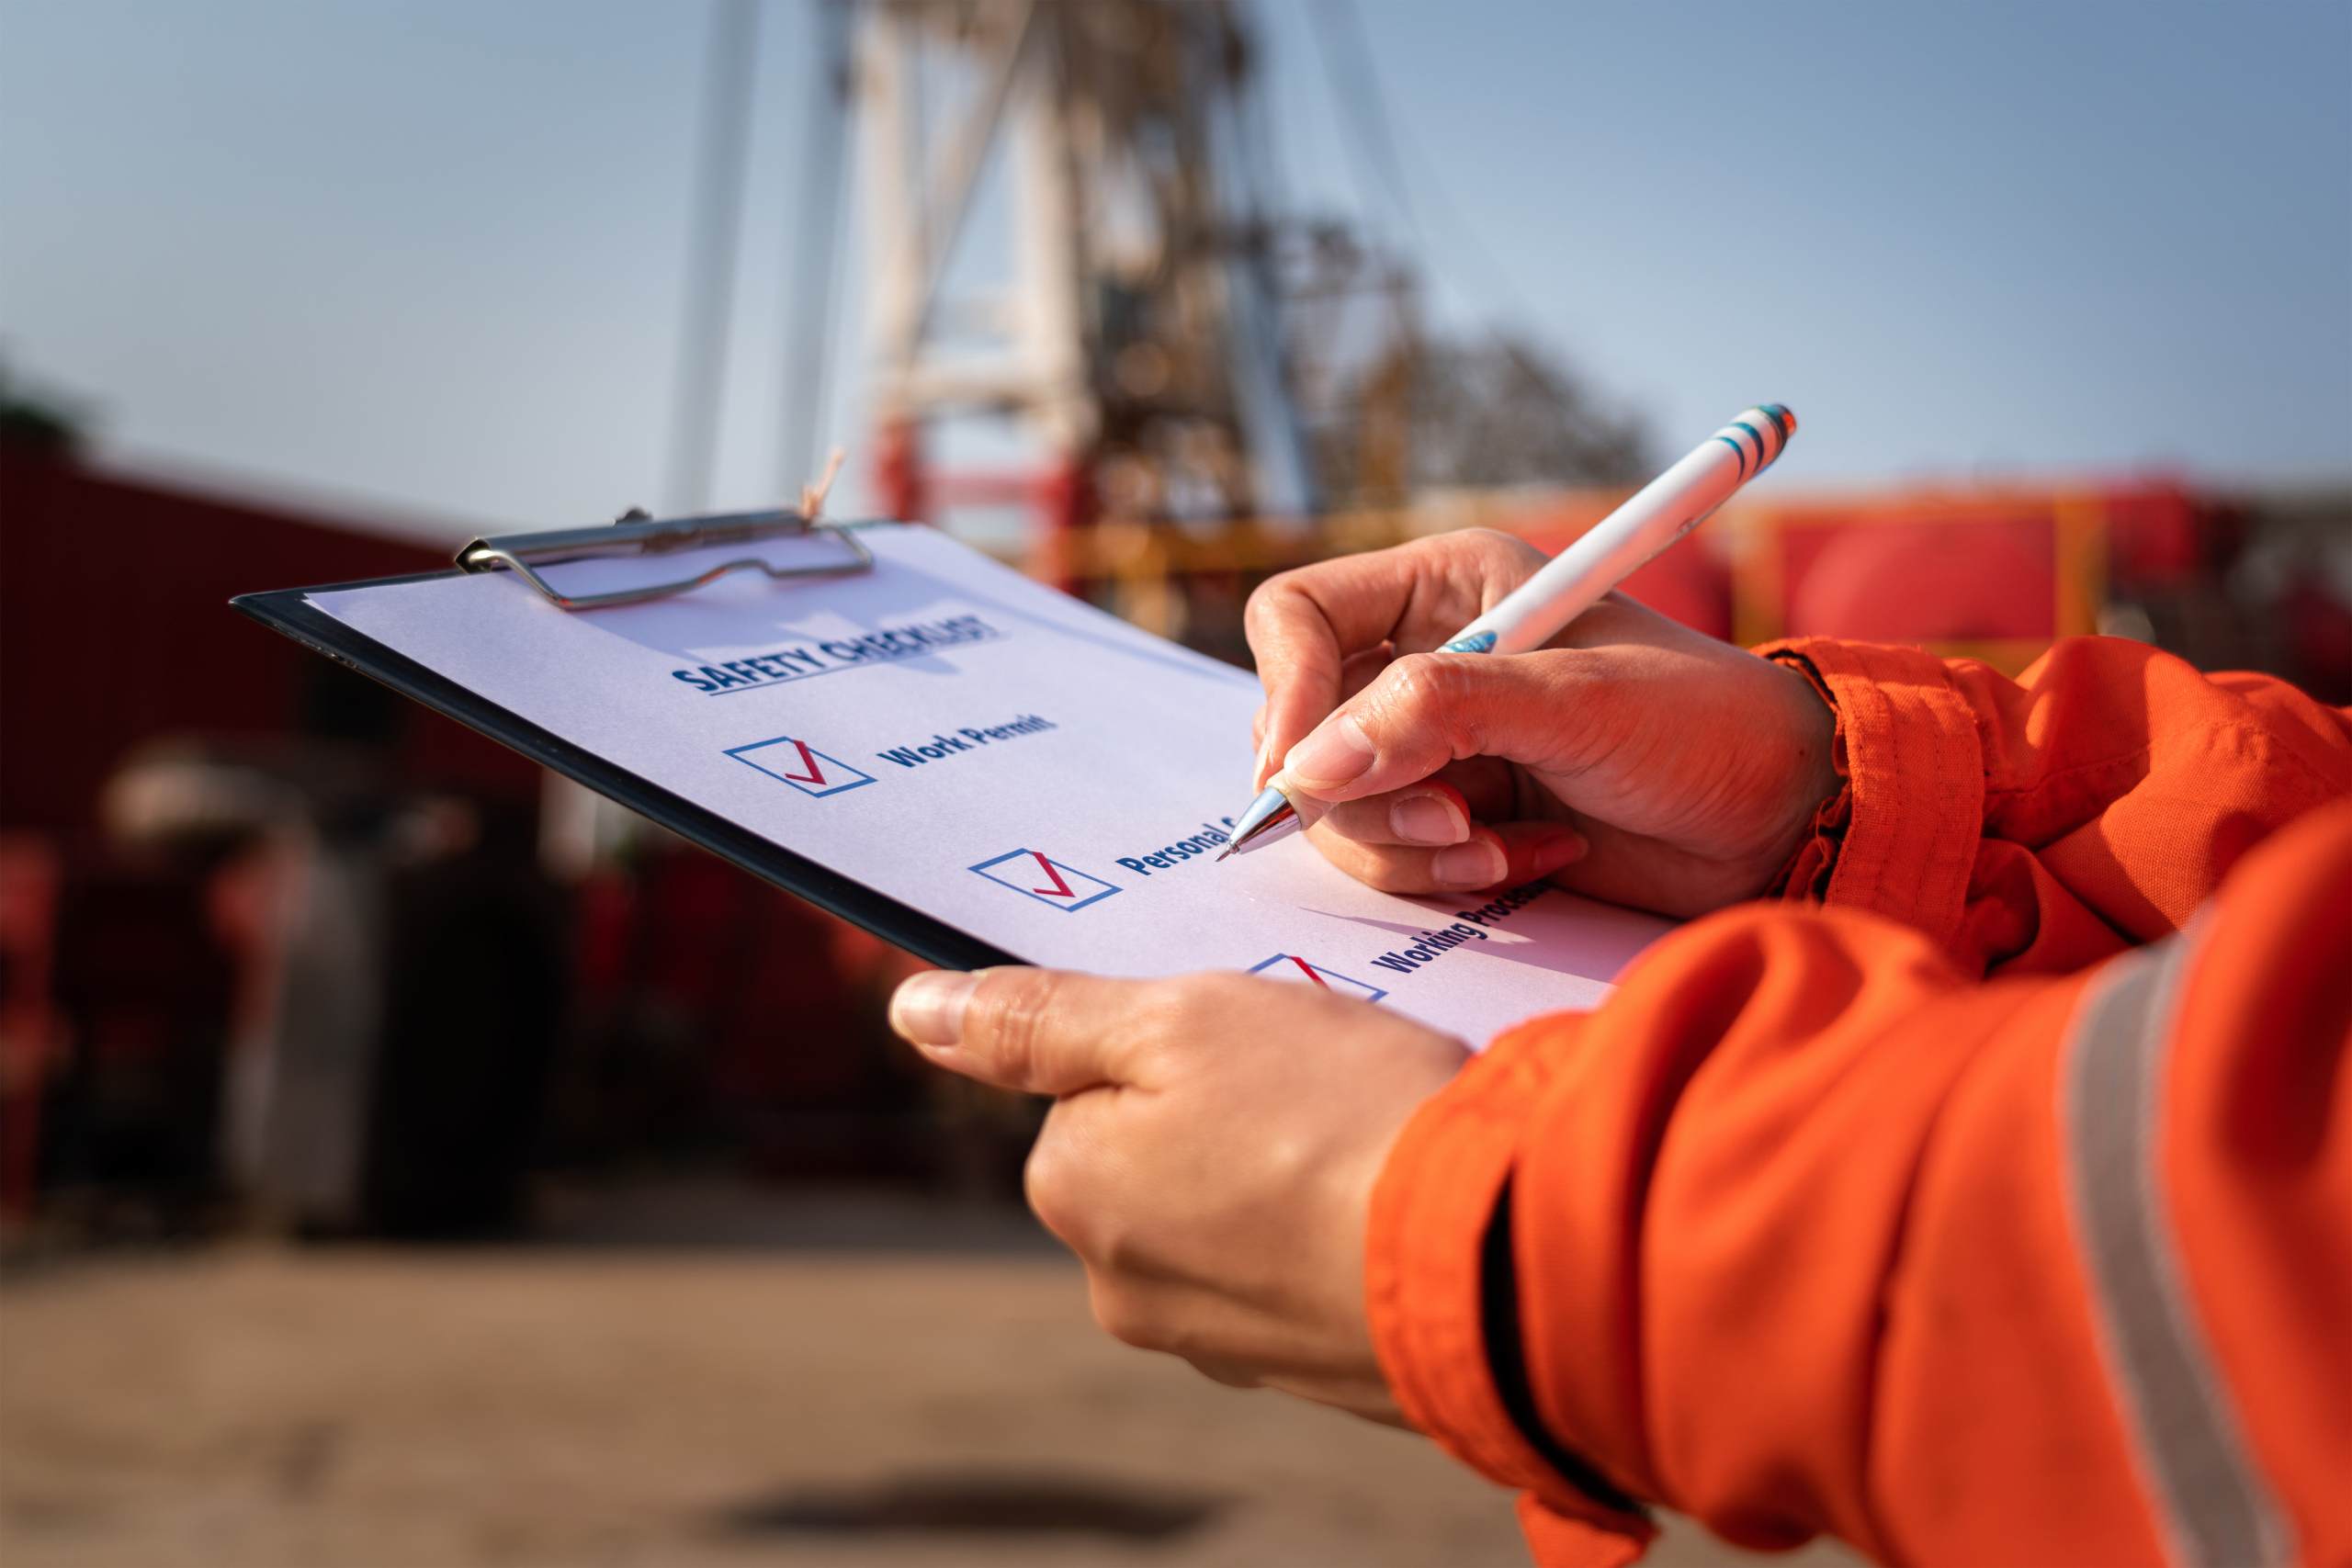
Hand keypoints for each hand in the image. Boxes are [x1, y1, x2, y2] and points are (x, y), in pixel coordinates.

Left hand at [889, 966, 1467, 1423]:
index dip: (1177, 1044)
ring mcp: (1223, 1342)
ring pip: (1236, 1213)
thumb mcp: (1179, 1020)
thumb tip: (914, 1010)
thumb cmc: (1337, 1115)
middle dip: (1230, 1113)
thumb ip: (1040, 1018)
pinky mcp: (1313, 1371)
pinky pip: (1304, 1269)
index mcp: (1077, 1192)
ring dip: (1289, 1174)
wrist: (1503, 1256)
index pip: (1093, 1088)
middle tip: (1319, 1083)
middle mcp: (1127, 1288)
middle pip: (1161, 1156)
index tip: (1253, 1042)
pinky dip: (1338, 1229)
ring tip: (1369, 1140)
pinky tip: (1393, 1198)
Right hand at [1245, 529, 1838, 916]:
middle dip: (1365, 794)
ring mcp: (1435, 745)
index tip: (1301, 773)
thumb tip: (1310, 767)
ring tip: (1500, 848)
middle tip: (1450, 821)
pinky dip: (1452, 876)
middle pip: (1302, 730)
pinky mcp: (1456, 818)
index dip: (1285, 692)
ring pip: (1338, 809)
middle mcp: (1424, 659)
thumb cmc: (1702, 726)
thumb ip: (1441, 714)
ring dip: (1413, 847)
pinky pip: (1391, 861)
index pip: (1296, 618)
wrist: (1781, 818)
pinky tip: (1538, 858)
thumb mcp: (1578, 702)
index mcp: (1445, 587)